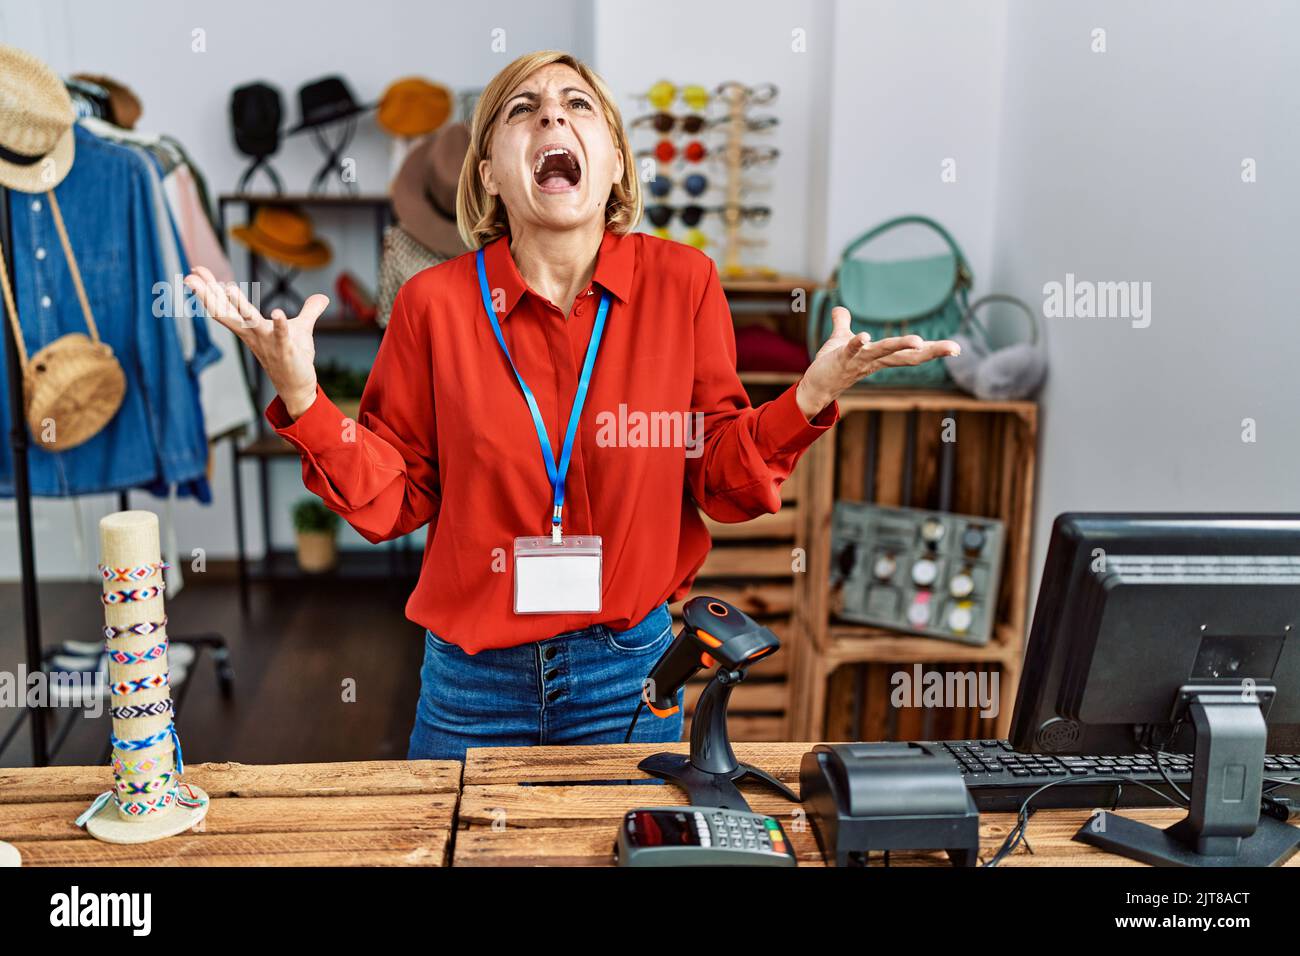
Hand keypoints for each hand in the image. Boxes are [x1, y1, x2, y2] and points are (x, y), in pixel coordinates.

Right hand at [184, 266, 328, 419]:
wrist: (298, 387)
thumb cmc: (295, 358)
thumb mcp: (302, 329)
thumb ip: (309, 311)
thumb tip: (322, 296)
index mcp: (250, 328)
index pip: (225, 305)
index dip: (210, 288)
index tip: (195, 270)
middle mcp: (253, 334)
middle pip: (226, 312)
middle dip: (208, 294)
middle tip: (190, 277)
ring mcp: (267, 342)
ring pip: (249, 322)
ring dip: (240, 305)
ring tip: (229, 288)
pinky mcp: (285, 350)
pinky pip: (281, 335)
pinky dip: (280, 324)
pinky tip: (278, 312)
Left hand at [796, 306, 960, 417]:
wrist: (815, 385)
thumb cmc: (832, 364)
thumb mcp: (840, 340)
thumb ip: (842, 324)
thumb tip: (840, 308)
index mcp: (881, 356)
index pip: (910, 353)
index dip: (933, 350)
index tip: (956, 348)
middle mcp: (875, 360)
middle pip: (907, 356)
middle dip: (931, 351)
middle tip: (954, 348)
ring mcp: (860, 360)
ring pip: (884, 351)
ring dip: (901, 345)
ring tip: (918, 341)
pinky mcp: (842, 359)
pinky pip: (853, 350)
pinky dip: (858, 343)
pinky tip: (865, 335)